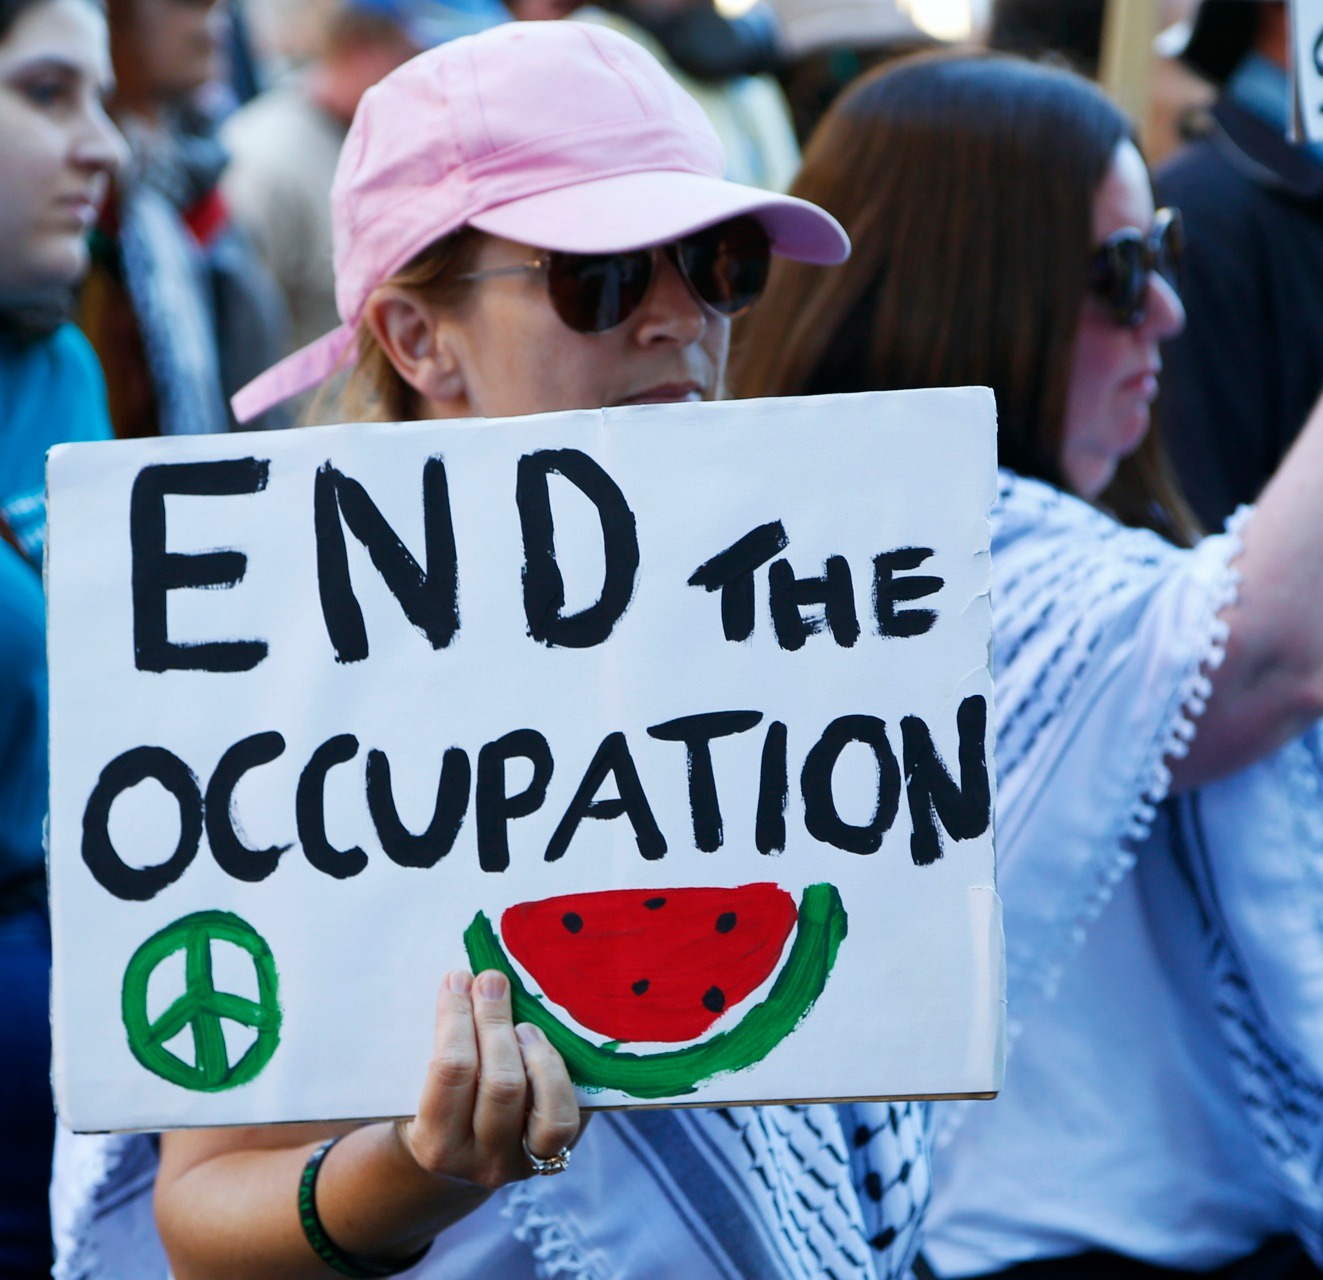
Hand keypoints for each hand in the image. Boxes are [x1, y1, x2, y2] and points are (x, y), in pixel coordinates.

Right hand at [395, 969, 580, 1189]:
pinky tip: (538, 1044)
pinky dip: (556, 1074)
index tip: (457, 979)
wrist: (453, 1163)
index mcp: (435, 1145)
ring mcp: (522, 1161)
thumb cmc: (433, 1109)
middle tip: (490, 981)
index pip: (450, 1071)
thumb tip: (463, 982)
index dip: (456, 1018)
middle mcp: (482, 1162)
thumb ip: (438, 1047)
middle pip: (500, 1083)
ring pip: (543, 1104)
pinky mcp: (554, 1154)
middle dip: (495, 1022)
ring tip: (521, 1022)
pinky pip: (565, 1116)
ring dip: (533, 1050)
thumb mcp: (416, 1089)